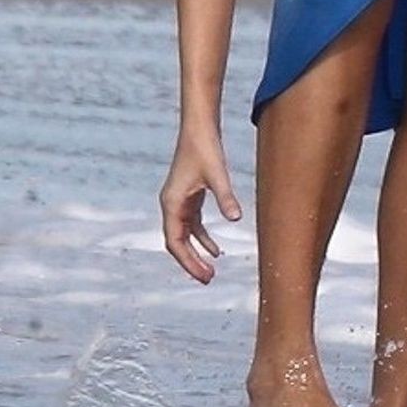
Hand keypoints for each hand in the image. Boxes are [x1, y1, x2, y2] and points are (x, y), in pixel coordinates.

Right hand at [159, 126, 241, 283]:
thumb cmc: (205, 147)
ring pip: (184, 235)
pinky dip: (203, 238)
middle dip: (191, 263)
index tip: (204, 276)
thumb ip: (225, 197)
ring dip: (196, 253)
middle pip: (177, 242)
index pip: (175, 242)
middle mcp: (171, 204)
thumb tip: (235, 219)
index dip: (188, 262)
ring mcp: (179, 200)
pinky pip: (193, 225)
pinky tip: (216, 250)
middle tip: (209, 280)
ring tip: (211, 272)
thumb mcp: (217, 174)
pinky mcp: (189, 196)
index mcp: (172, 202)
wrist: (199, 126)